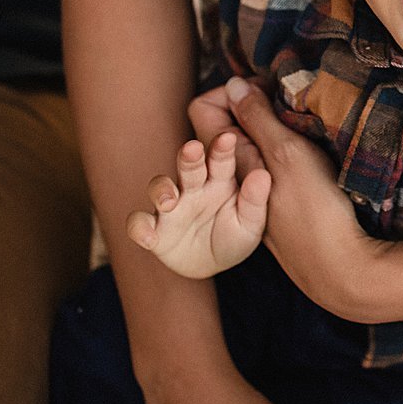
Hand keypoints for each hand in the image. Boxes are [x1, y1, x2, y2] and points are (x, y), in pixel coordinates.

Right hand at [127, 134, 270, 278]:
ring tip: (169, 200)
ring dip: (161, 189)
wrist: (212, 266)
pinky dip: (139, 229)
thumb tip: (263, 175)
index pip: (220, 160)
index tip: (228, 138)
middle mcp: (192, 188)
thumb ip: (255, 201)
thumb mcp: (251, 223)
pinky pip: (139, 224)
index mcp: (219, 181)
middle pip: (188, 166)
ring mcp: (170, 207)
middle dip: (189, 157)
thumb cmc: (234, 236)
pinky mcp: (154, 230)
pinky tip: (149, 238)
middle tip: (192, 148)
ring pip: (159, 188)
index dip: (222, 149)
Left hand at [219, 77, 390, 319]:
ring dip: (269, 126)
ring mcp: (255, 190)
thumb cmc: (314, 209)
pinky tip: (309, 149)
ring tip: (300, 122)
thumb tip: (232, 84)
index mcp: (229, 159)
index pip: (203, 109)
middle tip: (286, 102)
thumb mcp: (286, 153)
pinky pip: (266, 163)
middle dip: (251, 104)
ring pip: (250, 143)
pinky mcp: (276, 201)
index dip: (230, 92)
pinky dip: (281, 147)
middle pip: (227, 124)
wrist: (339, 267)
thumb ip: (256, 118)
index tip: (264, 90)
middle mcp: (234, 175)